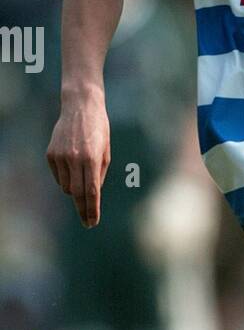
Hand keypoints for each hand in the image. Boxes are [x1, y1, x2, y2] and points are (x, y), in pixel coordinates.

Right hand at [46, 89, 110, 227]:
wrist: (80, 107)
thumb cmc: (99, 130)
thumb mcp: (106, 151)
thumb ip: (99, 174)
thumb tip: (93, 195)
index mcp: (92, 158)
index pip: (92, 191)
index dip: (92, 209)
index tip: (92, 222)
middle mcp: (74, 158)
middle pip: (77, 194)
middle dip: (83, 209)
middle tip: (88, 222)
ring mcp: (60, 157)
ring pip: (66, 187)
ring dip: (75, 189)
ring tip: (82, 176)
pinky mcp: (50, 154)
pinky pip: (58, 176)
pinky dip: (66, 178)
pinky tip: (72, 166)